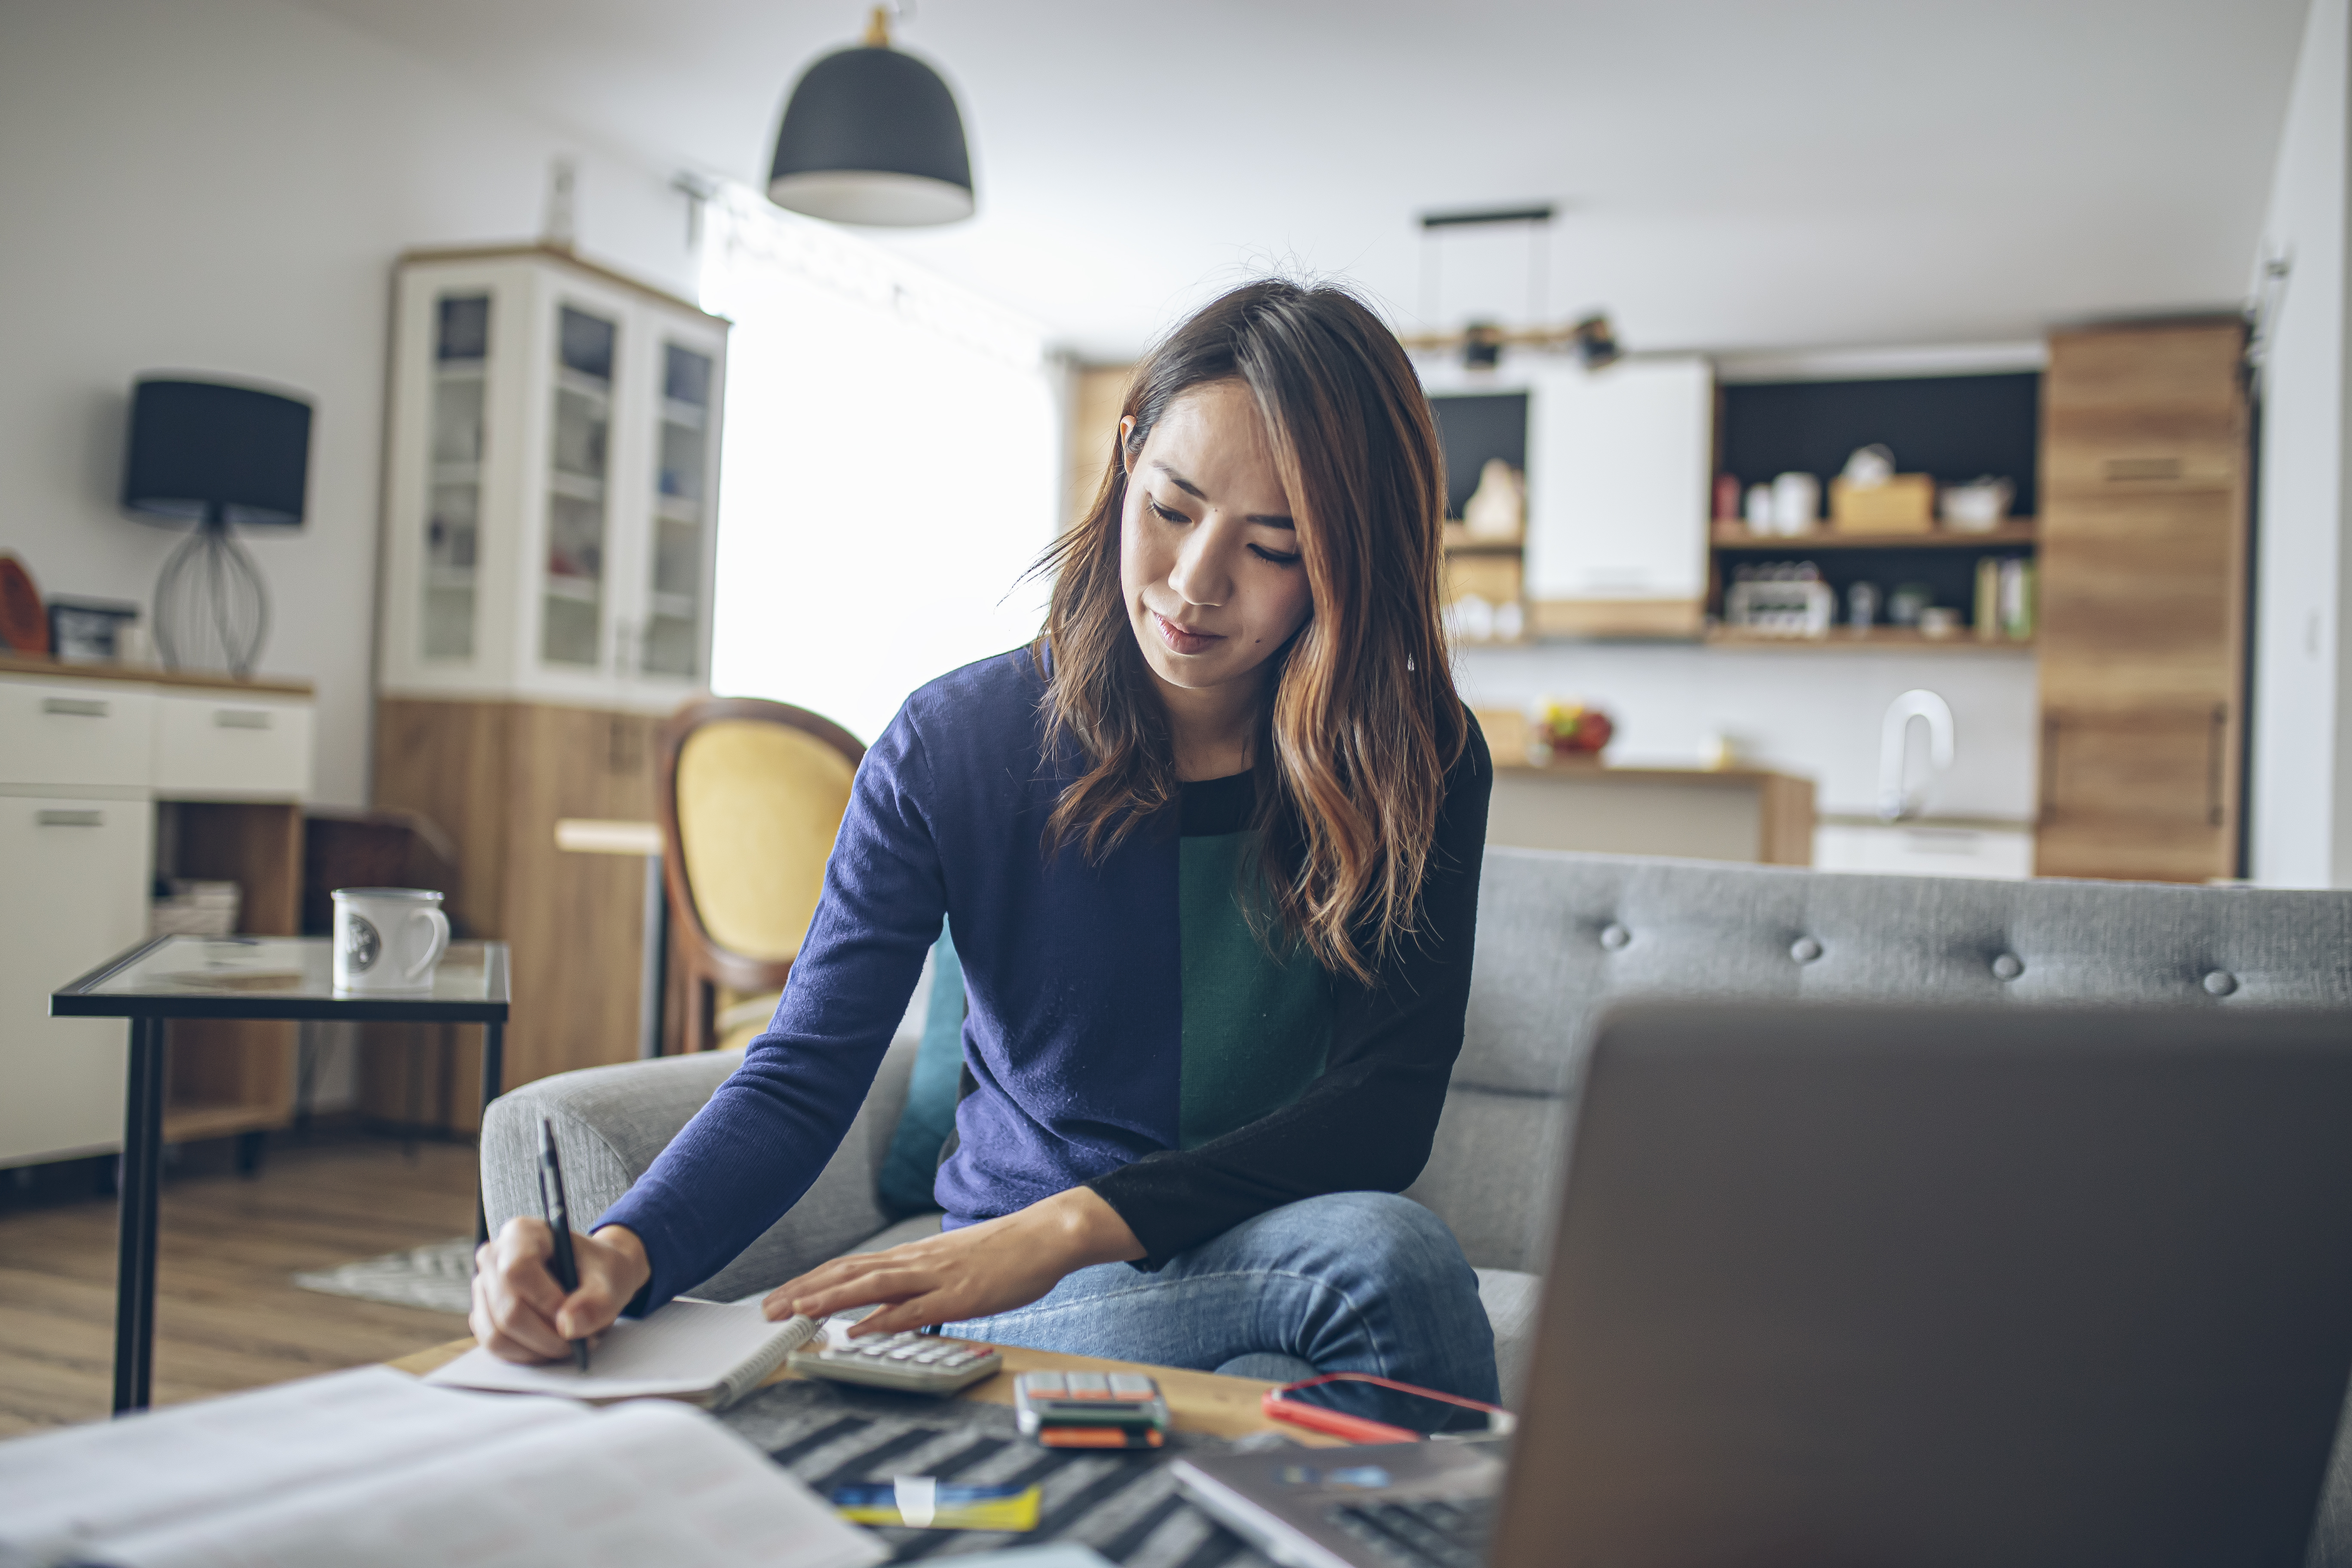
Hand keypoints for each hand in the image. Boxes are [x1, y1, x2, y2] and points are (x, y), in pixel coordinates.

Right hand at [470, 1219, 651, 1363]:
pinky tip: (549, 1346)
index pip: (517, 1271)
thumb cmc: (599, 1270)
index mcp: (522, 1233)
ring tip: (567, 1344)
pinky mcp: (483, 1315)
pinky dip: (525, 1354)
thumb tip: (567, 1325)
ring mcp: (483, 1288)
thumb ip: (596, 1302)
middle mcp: (494, 1257)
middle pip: (507, 1310)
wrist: (594, 1276)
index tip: (571, 1317)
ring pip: (497, 1335)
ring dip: (536, 1350)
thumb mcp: (611, 1279)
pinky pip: (495, 1346)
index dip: (544, 1301)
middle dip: (546, 1336)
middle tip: (578, 1343)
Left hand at [764, 1188, 1142, 1336]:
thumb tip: (888, 1306)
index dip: (812, 1282)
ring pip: (872, 1286)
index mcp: (913, 1256)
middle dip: (805, 1291)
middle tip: (768, 1310)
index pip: (851, 1267)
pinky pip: (915, 1308)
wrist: (1047, 1234)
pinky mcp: (961, 1294)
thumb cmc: (1005, 1253)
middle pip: (849, 1274)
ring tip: (796, 1312)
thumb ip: (919, 1286)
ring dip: (830, 1299)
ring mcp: (937, 1276)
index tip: (781, 1297)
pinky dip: (882, 1318)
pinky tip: (858, 1328)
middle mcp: (916, 1261)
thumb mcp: (953, 1266)